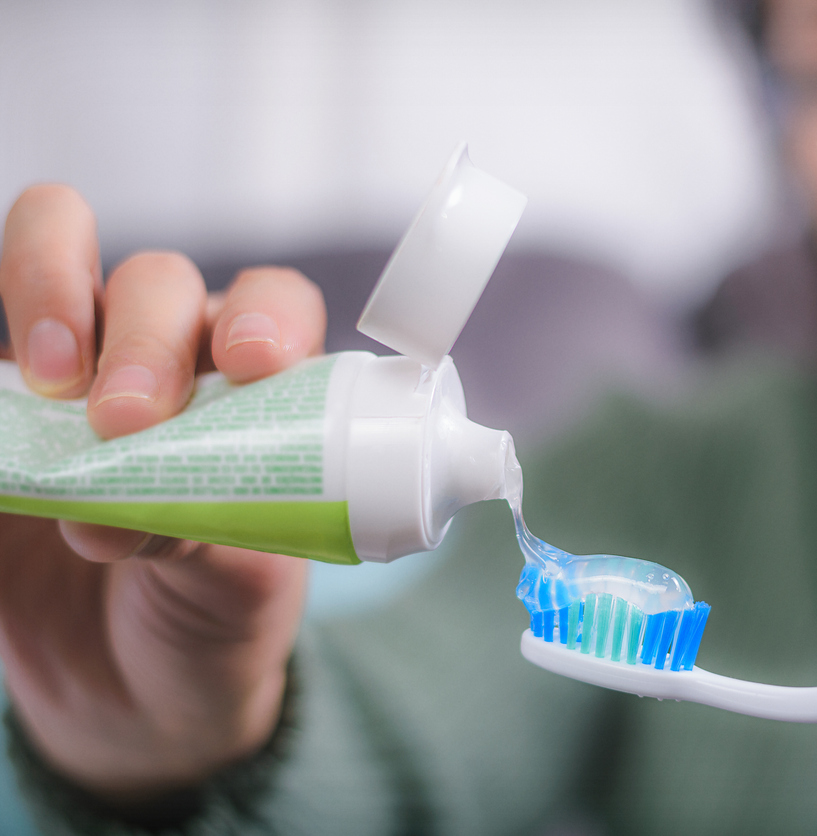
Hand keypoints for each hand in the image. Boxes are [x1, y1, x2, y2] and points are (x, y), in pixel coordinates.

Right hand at [0, 185, 326, 805]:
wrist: (137, 687)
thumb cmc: (214, 614)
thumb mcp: (234, 582)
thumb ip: (193, 531)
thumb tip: (106, 515)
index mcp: (257, 387)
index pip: (273, 304)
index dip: (265, 315)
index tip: (250, 363)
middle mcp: (172, 358)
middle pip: (158, 283)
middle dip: (144, 337)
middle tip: (124, 420)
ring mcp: (72, 374)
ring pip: (54, 260)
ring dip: (49, 294)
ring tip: (45, 377)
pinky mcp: (4, 412)